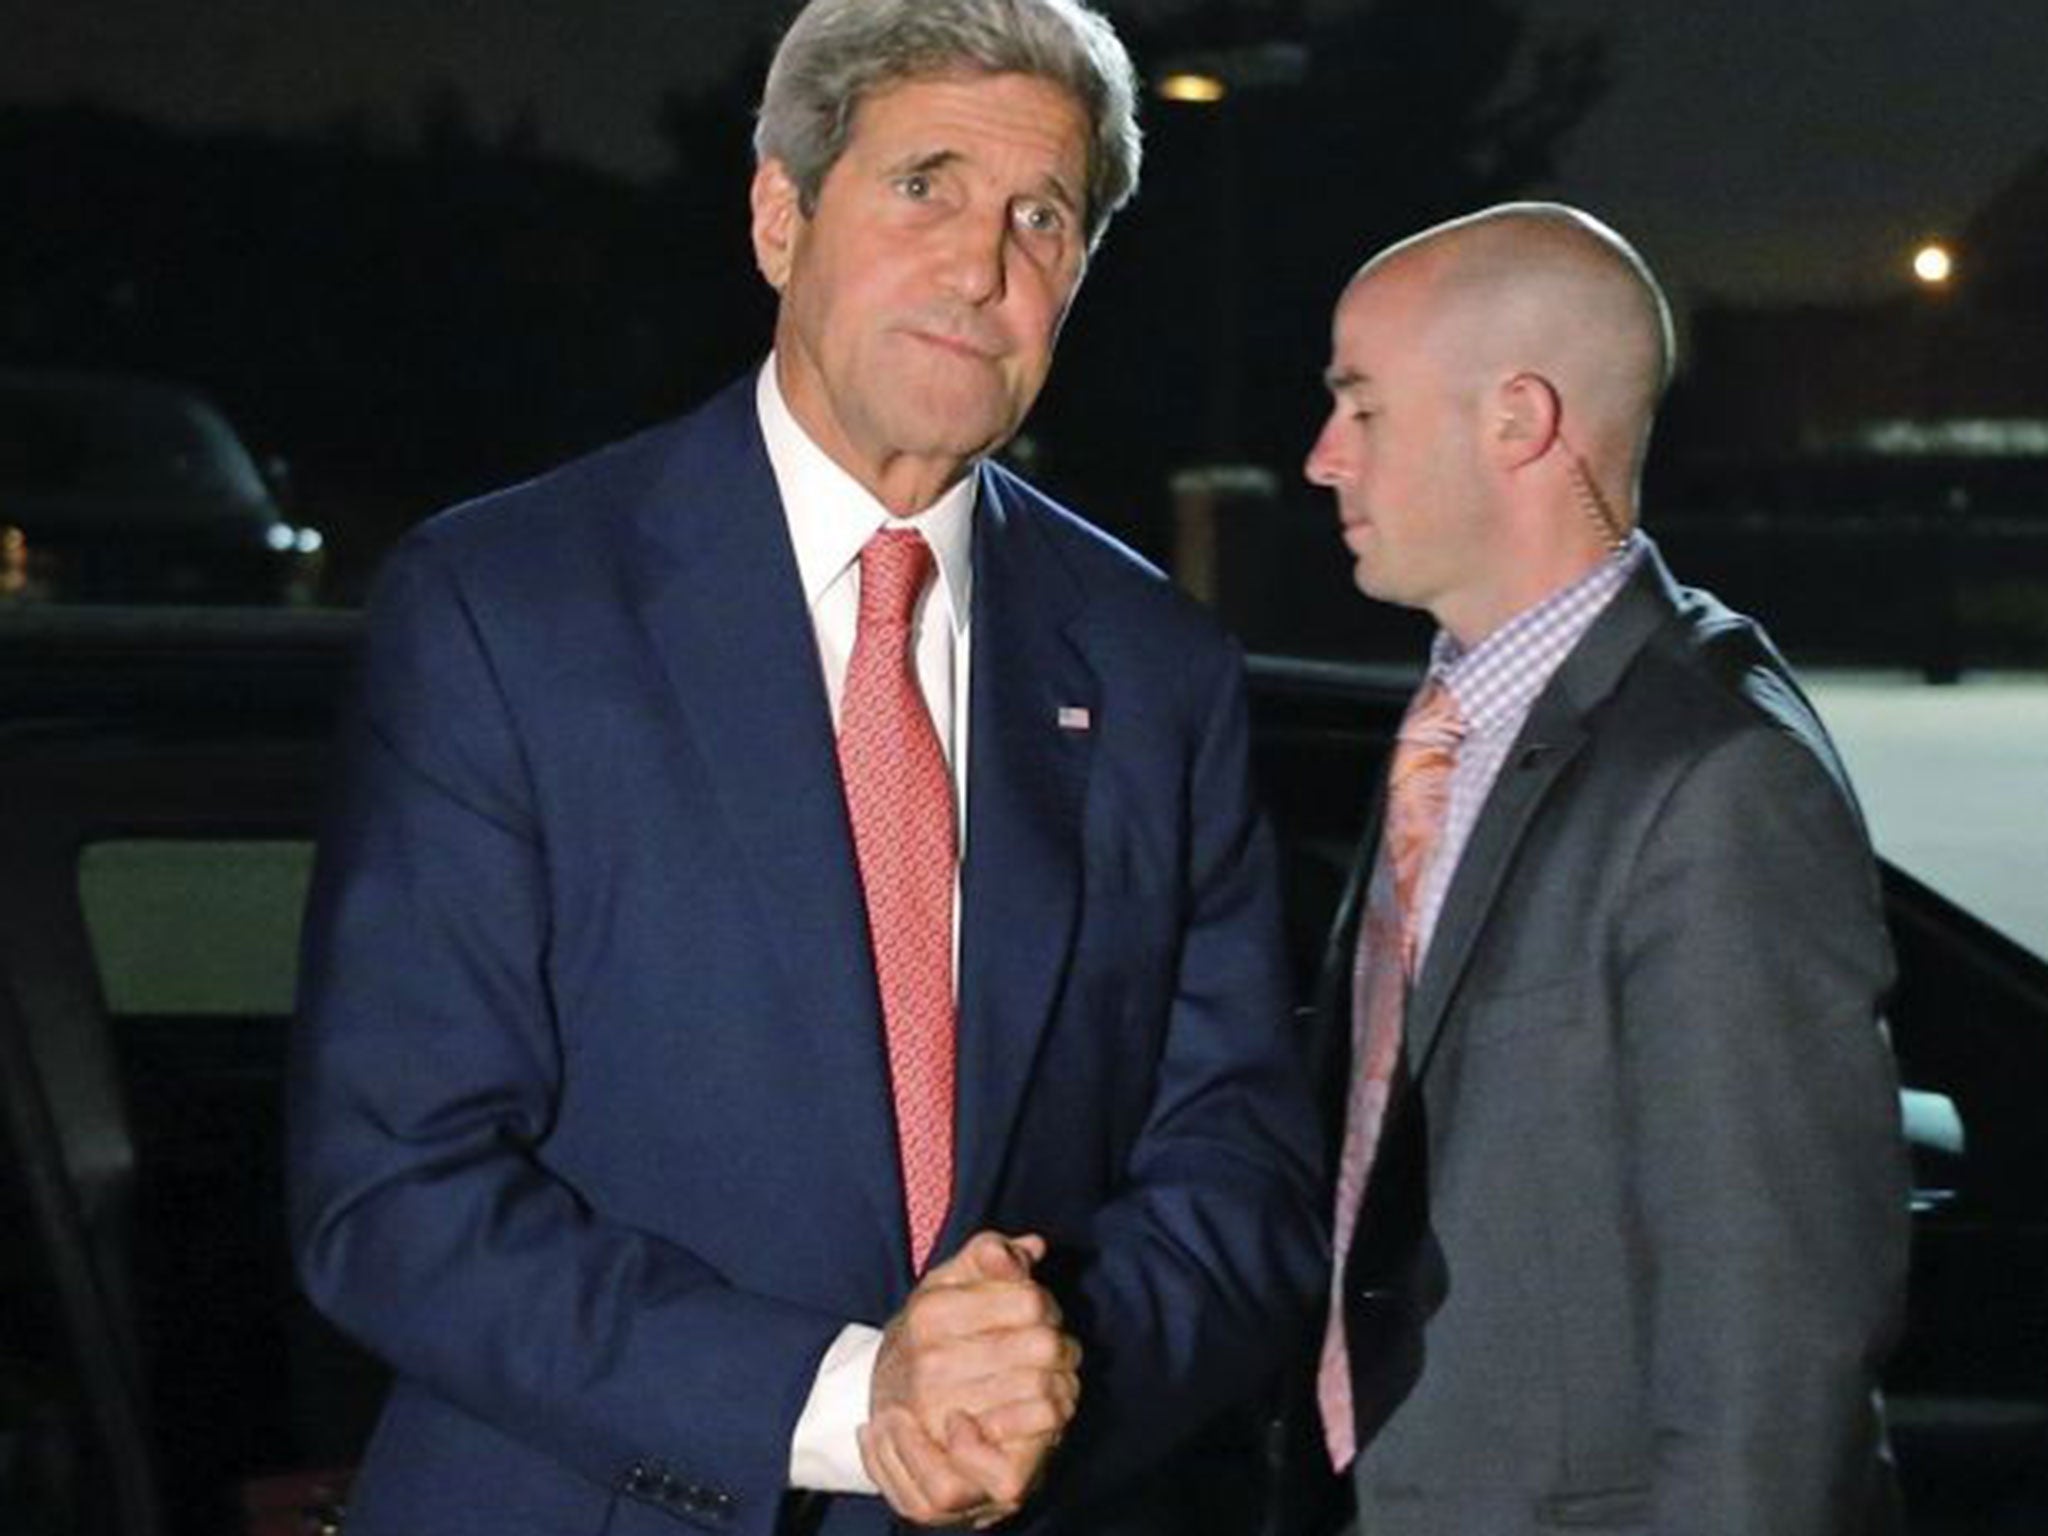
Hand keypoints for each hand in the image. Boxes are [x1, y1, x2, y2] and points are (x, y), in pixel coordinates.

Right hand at [865, 1231, 1080, 1524]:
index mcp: (930, 1313)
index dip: (1046, 1304)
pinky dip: (1046, 1425)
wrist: (885, 1408)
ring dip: (1062, 1385)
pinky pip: (1026, 1442)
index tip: (1038, 1314)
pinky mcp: (955, 1467)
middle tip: (1054, 1353)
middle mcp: (929, 1367)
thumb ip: (988, 1255)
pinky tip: (1040, 1413)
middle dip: (1060, 1345)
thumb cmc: (931, 1338)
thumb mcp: (949, 1284)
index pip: (1030, 1300)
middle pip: (1044, 1345)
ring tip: (1055, 1382)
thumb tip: (1033, 1247)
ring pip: (1046, 1392)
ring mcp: (938, 1416)